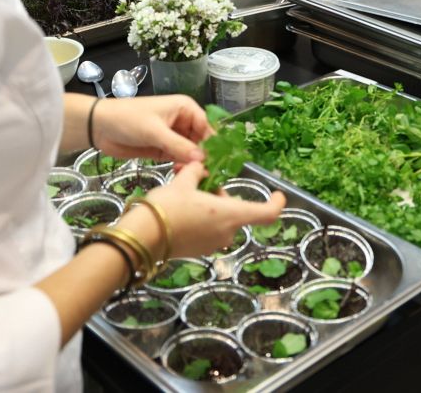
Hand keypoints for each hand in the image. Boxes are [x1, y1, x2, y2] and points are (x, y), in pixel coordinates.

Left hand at [90, 95, 209, 163]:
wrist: (99, 126)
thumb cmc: (128, 119)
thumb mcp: (154, 131)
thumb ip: (178, 145)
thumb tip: (202, 159)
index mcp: (185, 108)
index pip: (207, 126)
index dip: (212, 144)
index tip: (216, 162)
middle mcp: (183, 121)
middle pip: (201, 140)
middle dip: (203, 156)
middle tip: (206, 174)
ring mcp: (173, 136)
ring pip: (191, 151)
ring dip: (192, 163)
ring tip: (193, 176)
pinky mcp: (163, 149)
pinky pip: (178, 158)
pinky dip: (181, 166)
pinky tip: (180, 174)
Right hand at [141, 162, 285, 257]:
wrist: (142, 237)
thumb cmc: (167, 206)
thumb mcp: (183, 181)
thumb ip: (197, 172)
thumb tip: (200, 170)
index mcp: (229, 214)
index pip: (266, 213)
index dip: (276, 202)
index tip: (278, 193)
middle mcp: (226, 232)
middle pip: (235, 210)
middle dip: (221, 194)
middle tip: (200, 180)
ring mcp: (212, 244)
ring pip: (221, 220)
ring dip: (210, 205)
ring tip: (186, 192)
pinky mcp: (199, 251)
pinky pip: (208, 230)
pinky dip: (202, 218)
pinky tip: (181, 209)